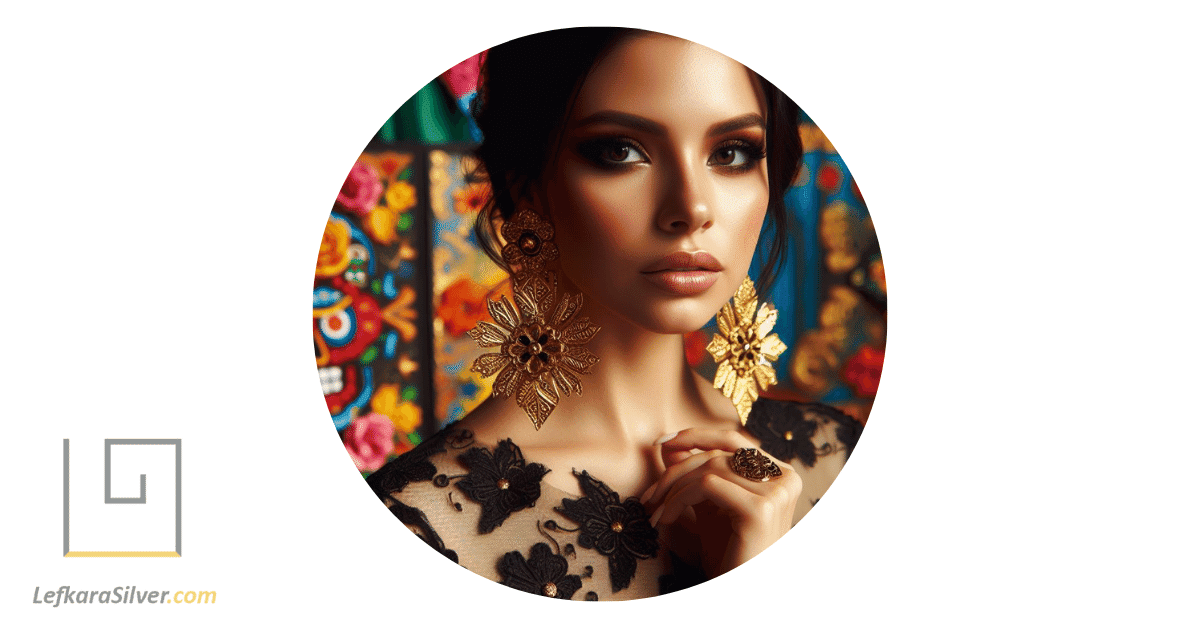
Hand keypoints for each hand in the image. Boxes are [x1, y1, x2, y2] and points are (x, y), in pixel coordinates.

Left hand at [639, 428, 801, 577]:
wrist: (740, 591)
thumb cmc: (730, 554)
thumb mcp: (710, 506)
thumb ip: (696, 474)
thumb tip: (668, 443)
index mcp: (779, 473)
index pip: (732, 440)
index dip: (695, 436)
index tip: (661, 441)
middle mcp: (785, 477)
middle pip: (718, 453)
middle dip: (676, 470)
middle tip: (650, 495)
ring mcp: (776, 492)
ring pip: (710, 467)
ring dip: (673, 489)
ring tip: (657, 512)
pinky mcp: (760, 508)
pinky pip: (707, 484)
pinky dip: (679, 498)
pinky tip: (666, 520)